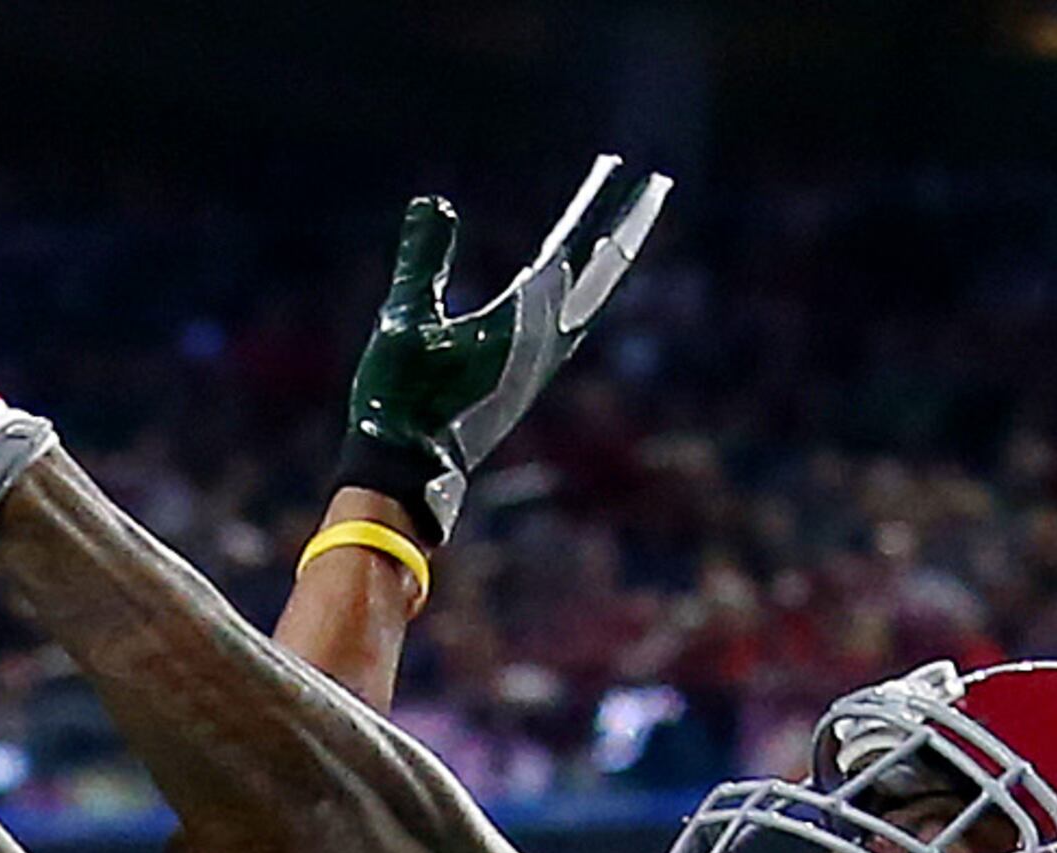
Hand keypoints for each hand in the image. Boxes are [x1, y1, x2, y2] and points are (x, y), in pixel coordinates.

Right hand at [333, 153, 671, 542]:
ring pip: (591, 302)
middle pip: (599, 273)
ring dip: (609, 263)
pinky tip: (581, 298)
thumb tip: (435, 202)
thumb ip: (422, 262)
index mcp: (522, 323)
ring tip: (626, 234)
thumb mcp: (404, 324)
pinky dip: (587, 298)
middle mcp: (544, 344)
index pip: (572, 250)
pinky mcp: (525, 384)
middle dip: (625, 227)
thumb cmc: (401, 402)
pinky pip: (572, 328)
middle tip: (655, 187)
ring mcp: (539, 367)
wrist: (407, 476)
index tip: (630, 171)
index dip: (600, 208)